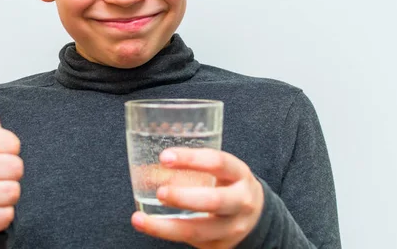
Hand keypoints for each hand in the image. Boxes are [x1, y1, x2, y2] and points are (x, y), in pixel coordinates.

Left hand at [131, 148, 263, 248]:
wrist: (255, 217)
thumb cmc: (229, 186)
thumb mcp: (220, 172)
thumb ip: (191, 168)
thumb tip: (147, 169)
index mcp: (239, 175)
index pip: (218, 163)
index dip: (190, 158)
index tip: (164, 157)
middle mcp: (241, 202)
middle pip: (214, 201)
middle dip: (183, 197)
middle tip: (160, 192)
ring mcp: (232, 228)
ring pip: (198, 231)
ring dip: (165, 226)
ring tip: (140, 219)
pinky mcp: (220, 246)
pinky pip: (192, 242)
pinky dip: (166, 234)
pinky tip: (148, 226)